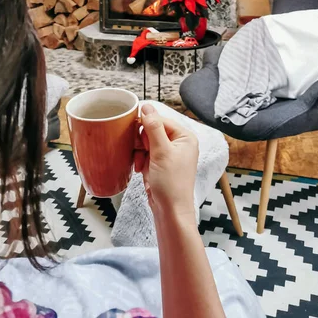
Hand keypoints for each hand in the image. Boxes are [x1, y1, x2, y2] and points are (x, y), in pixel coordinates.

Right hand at [134, 104, 198, 220]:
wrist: (170, 212)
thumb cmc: (171, 184)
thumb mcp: (161, 152)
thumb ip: (153, 127)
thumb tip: (146, 107)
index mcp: (185, 137)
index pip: (161, 120)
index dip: (145, 125)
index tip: (132, 131)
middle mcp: (179, 143)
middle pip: (152, 130)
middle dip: (142, 142)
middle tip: (140, 152)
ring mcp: (169, 154)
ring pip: (146, 142)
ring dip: (139, 152)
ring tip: (140, 164)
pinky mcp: (161, 164)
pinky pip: (146, 154)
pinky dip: (140, 160)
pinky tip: (140, 169)